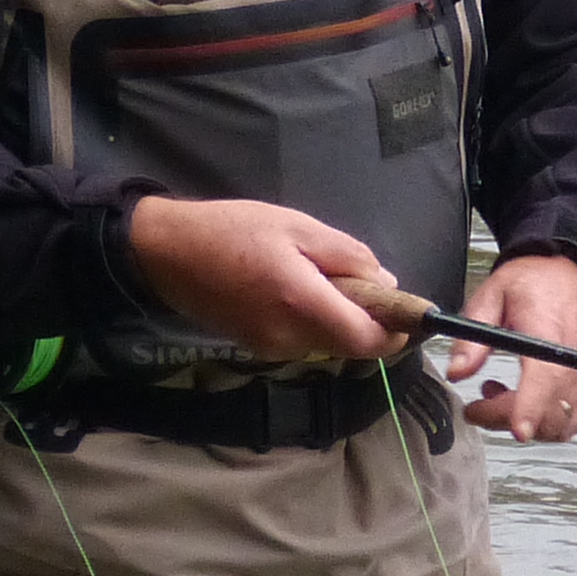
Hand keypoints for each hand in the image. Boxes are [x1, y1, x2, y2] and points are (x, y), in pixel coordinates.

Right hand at [125, 197, 400, 364]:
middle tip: (357, 278)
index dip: (397, 334)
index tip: (410, 314)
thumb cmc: (233, 230)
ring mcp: (272, 348)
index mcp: (304, 304)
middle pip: (350, 344)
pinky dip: (312, 319)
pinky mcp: (257, 348)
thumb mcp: (298, 226)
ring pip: (326, 342)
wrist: (166, 253)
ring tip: (315, 273)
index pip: (368, 341)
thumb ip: (347, 257)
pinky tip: (292, 286)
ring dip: (337, 317)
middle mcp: (290, 338)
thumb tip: (386, 283)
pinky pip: (302, 339)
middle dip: (366, 319)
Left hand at [450, 250, 576, 442]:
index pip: (546, 377)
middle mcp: (575, 358)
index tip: (517, 430)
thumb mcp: (492, 295)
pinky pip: (572, 421)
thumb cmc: (535, 283)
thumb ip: (472, 336)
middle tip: (478, 406)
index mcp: (550, 331)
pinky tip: (525, 401)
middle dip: (506, 419)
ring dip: (525, 424)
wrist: (576, 274)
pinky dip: (546, 424)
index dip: (531, 408)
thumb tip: (457, 372)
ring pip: (561, 424)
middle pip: (549, 411)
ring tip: (500, 396)